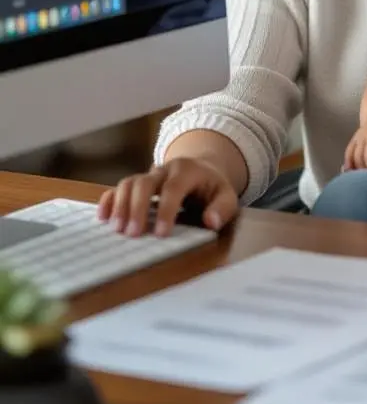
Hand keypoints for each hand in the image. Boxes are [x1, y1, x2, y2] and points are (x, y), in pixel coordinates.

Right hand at [97, 157, 239, 236]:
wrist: (202, 169)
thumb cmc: (212, 188)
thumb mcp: (227, 196)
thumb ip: (222, 208)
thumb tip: (211, 221)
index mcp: (187, 171)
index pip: (173, 188)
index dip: (166, 210)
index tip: (160, 234)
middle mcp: (164, 169)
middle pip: (144, 182)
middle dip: (137, 208)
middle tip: (132, 234)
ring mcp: (148, 174)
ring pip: (128, 182)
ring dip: (120, 205)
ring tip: (117, 229)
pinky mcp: (138, 182)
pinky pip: (119, 187)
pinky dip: (109, 200)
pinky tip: (103, 217)